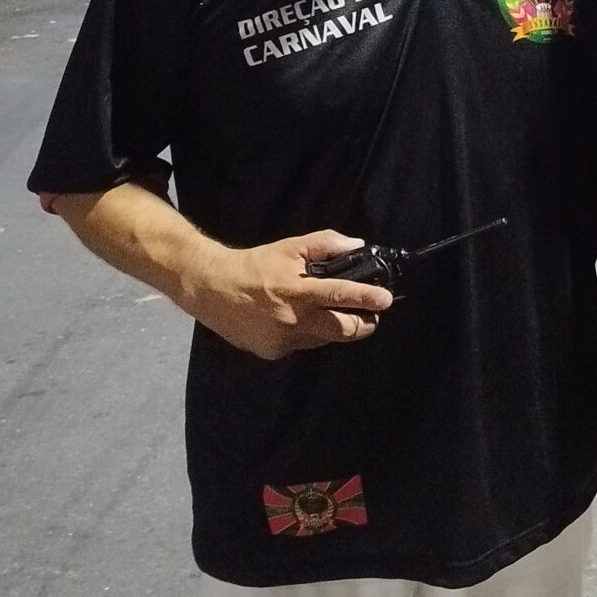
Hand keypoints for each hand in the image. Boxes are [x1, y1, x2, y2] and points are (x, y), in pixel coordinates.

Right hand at [181, 230, 393, 360]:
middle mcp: (293, 319)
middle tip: (371, 315)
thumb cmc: (254, 266)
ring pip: (324, 339)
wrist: (210, 288)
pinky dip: (308, 333)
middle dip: (363, 324)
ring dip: (335, 328)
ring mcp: (282, 340)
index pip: (341, 296)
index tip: (386, 300)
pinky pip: (302, 345)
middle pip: (343, 331)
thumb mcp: (289, 249)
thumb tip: (356, 246)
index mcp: (298, 291)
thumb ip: (324, 244)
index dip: (367, 299)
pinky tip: (297, 320)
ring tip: (332, 313)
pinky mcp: (272, 352)